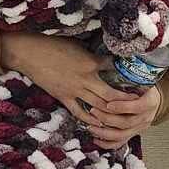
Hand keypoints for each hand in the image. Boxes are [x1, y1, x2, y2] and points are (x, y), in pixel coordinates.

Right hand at [0, 33, 158, 147]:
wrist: (30, 53)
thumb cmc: (53, 44)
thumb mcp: (78, 46)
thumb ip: (92, 55)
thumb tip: (106, 58)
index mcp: (91, 63)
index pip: (114, 70)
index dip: (126, 75)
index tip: (138, 80)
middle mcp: (86, 79)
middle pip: (111, 94)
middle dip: (125, 101)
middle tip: (138, 106)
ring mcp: (74, 90)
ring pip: (98, 106)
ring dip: (111, 113)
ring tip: (124, 118)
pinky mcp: (64, 97)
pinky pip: (79, 112)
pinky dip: (90, 119)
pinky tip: (99, 124)